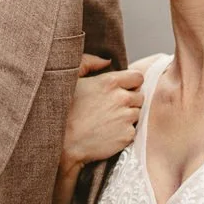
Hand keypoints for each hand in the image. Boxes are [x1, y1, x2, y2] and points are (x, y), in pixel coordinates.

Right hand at [61, 55, 143, 170]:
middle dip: (129, 101)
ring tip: (108, 121)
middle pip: (139, 96)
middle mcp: (121, 98)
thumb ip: (90, 62)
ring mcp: (126, 117)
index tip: (121, 90)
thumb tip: (107, 61)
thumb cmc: (65, 109)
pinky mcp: (127, 135)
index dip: (131, 84)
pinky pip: (132, 131)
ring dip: (127, 116)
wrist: (64, 142)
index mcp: (110, 82)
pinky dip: (124, 132)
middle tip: (112, 108)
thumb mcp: (73, 78)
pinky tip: (108, 133)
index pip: (137, 77)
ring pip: (136, 114)